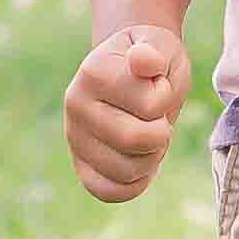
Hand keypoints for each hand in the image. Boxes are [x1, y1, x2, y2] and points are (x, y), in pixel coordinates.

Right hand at [64, 23, 191, 201]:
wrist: (131, 68)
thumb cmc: (152, 58)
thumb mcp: (160, 46)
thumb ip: (154, 53)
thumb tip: (141, 60)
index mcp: (94, 71)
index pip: (150, 105)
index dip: (165, 96)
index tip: (155, 82)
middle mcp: (75, 104)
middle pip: (136, 140)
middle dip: (161, 133)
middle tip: (158, 117)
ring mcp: (74, 136)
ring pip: (125, 171)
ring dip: (151, 158)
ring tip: (148, 135)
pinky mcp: (79, 164)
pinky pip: (109, 191)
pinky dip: (134, 183)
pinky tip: (141, 161)